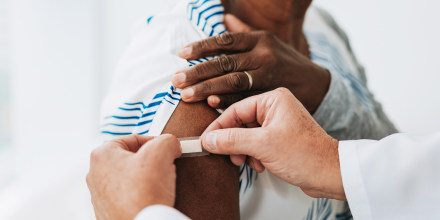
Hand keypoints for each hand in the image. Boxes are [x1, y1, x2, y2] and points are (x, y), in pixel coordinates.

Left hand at [86, 134, 181, 219]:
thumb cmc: (143, 195)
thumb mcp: (161, 153)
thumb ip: (167, 140)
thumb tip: (171, 144)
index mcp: (102, 155)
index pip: (132, 139)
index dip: (154, 142)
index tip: (166, 149)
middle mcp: (96, 174)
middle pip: (130, 159)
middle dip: (149, 161)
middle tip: (164, 166)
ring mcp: (100, 195)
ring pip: (129, 178)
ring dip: (146, 179)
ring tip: (159, 185)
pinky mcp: (108, 211)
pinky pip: (128, 196)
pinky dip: (140, 195)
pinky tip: (152, 198)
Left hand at [172, 15, 329, 112]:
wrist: (316, 84)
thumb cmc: (286, 62)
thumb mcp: (269, 42)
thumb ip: (245, 32)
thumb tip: (224, 18)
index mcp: (260, 40)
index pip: (225, 41)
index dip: (202, 47)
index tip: (181, 54)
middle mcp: (264, 55)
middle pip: (225, 62)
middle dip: (198, 72)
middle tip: (176, 80)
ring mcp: (269, 76)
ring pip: (233, 81)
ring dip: (207, 88)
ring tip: (186, 95)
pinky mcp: (271, 95)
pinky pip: (246, 99)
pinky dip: (228, 102)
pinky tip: (211, 104)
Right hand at [201, 88, 345, 199]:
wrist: (330, 174)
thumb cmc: (308, 155)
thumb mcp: (263, 146)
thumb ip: (232, 140)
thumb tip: (210, 139)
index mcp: (273, 100)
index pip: (235, 110)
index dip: (219, 127)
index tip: (206, 140)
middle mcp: (276, 108)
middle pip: (240, 123)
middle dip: (234, 143)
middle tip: (229, 155)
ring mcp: (278, 124)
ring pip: (247, 136)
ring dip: (244, 151)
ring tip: (249, 162)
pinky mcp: (279, 138)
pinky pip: (256, 144)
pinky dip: (254, 155)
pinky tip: (260, 164)